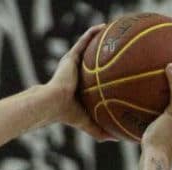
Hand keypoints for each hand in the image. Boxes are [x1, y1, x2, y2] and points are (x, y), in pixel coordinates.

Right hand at [47, 24, 115, 141]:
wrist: (52, 103)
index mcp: (80, 89)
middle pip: (92, 62)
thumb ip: (99, 131)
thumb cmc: (66, 114)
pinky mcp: (70, 58)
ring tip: (111, 33)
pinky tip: (103, 27)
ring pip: (88, 49)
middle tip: (118, 51)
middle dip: (103, 56)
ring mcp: (72, 65)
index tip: (118, 73)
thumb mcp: (87, 123)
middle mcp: (76, 75)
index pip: (94, 80)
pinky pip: (83, 42)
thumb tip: (117, 139)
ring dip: (98, 40)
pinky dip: (92, 34)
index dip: (104, 76)